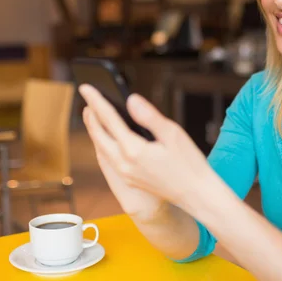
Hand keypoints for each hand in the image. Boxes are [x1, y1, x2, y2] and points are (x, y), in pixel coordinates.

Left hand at [79, 84, 213, 212]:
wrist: (196, 195)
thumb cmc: (189, 163)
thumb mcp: (172, 133)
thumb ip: (149, 116)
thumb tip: (130, 100)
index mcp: (133, 150)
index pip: (109, 119)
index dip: (96, 100)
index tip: (85, 86)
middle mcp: (124, 164)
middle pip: (99, 135)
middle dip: (91, 115)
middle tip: (86, 97)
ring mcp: (125, 174)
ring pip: (101, 148)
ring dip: (95, 129)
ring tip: (92, 114)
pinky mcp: (130, 180)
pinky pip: (108, 158)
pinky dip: (103, 143)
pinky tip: (106, 137)